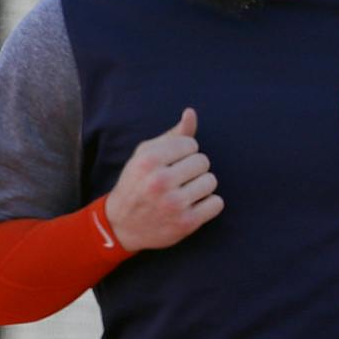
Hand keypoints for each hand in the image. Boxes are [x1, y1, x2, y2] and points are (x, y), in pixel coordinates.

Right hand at [104, 108, 222, 250]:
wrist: (120, 226)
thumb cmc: (136, 184)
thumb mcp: (145, 156)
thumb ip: (171, 135)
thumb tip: (191, 113)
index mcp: (148, 160)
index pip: (191, 144)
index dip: (183, 154)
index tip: (169, 165)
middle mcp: (160, 181)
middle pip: (203, 162)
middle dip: (193, 170)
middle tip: (177, 181)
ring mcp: (174, 204)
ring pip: (211, 181)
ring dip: (201, 187)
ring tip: (183, 193)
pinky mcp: (186, 223)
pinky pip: (217, 203)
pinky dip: (208, 205)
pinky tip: (191, 207)